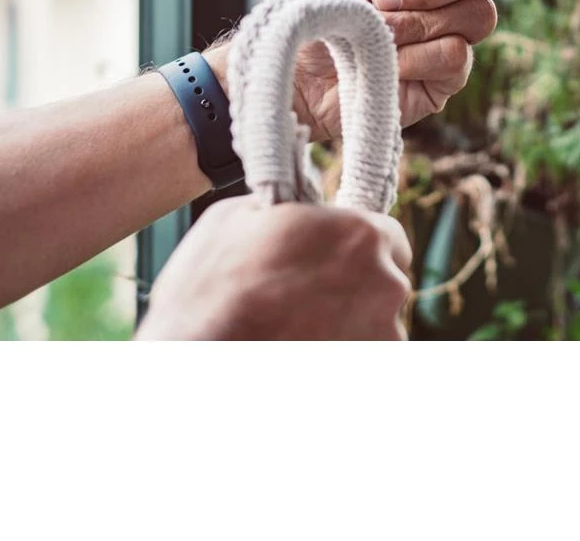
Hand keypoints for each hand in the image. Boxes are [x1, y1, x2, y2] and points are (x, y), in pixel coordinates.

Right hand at [135, 196, 411, 339]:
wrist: (191, 356)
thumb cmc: (210, 288)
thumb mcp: (241, 216)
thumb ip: (291, 209)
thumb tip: (299, 211)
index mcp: (362, 234)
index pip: (389, 236)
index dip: (361, 248)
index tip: (338, 260)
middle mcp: (385, 284)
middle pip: (386, 284)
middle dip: (356, 289)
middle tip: (309, 300)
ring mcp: (381, 336)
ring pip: (376, 328)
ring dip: (348, 329)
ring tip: (297, 333)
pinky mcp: (366, 370)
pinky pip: (362, 356)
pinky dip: (339, 354)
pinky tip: (299, 350)